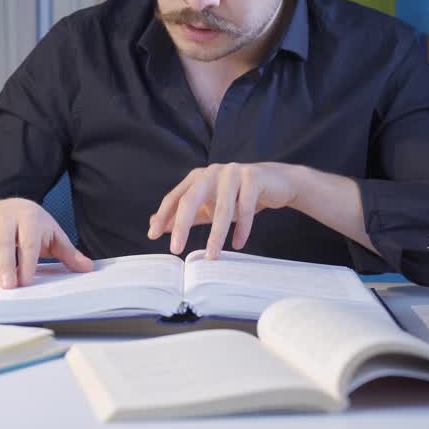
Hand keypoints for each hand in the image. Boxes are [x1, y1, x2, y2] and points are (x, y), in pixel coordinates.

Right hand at [0, 197, 92, 298]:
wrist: (2, 209)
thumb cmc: (29, 224)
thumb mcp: (50, 233)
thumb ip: (67, 252)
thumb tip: (87, 267)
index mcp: (27, 216)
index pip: (28, 239)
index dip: (27, 261)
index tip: (26, 281)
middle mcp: (3, 219)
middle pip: (2, 242)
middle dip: (5, 265)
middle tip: (10, 287)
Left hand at [147, 162, 297, 259]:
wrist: (275, 183)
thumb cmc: (239, 196)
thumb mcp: (210, 206)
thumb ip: (187, 215)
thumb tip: (158, 224)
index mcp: (198, 178)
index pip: (175, 197)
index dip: (163, 216)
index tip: (153, 234)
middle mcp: (212, 172)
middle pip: (191, 199)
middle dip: (182, 226)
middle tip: (176, 249)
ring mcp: (233, 173)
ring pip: (222, 208)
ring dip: (216, 235)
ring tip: (212, 256)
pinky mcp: (253, 178)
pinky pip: (246, 207)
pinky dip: (242, 228)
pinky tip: (238, 243)